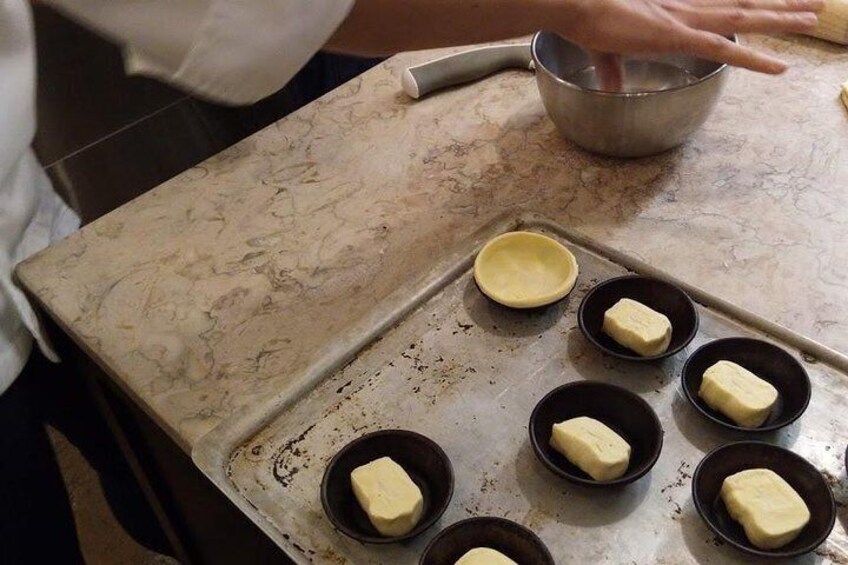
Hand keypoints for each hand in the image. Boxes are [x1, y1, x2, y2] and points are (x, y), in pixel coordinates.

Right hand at [560, 0, 823, 86]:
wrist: (578, 6)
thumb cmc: (587, 22)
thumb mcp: (605, 51)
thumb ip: (614, 70)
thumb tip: (611, 88)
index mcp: (672, 11)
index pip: (721, 4)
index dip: (748, 4)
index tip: (773, 3)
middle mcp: (686, 9)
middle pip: (743, 5)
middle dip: (779, 4)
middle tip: (812, 5)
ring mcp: (686, 21)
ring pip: (745, 19)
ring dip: (781, 18)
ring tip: (815, 16)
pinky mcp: (678, 36)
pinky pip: (725, 50)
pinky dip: (755, 61)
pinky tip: (780, 68)